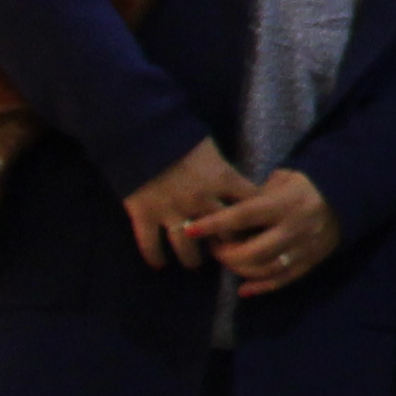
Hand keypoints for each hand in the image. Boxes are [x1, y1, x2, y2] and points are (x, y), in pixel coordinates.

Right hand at [123, 139, 254, 270]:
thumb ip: (224, 172)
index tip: (255, 230)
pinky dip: (155, 257)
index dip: (254, 220)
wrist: (140, 132)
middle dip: (227, 246)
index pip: (250, 206)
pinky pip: (150, 245)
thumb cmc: (180, 135)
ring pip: (188, 247)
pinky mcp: (145, 215)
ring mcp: (172, 210)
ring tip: (194, 263)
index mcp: (223, 179)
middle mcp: (201, 199)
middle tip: (226, 254)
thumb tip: (241, 186)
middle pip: (223, 234)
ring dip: (192, 258)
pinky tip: (159, 264)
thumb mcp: (212, 150)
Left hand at [195, 168, 343, 298]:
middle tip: (215, 247)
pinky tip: (244, 289)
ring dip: (240, 270)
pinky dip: (261, 287)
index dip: (215, 223)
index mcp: (285, 203)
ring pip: (265, 269)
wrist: (346, 198)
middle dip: (226, 253)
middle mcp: (295, 228)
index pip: (243, 215)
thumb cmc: (304, 185)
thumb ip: (255, 194)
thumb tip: (223, 210)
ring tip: (229, 260)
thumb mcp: (282, 179)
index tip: (190, 228)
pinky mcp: (311, 262)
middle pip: (252, 252)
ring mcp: (304, 248)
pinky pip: (282, 280)